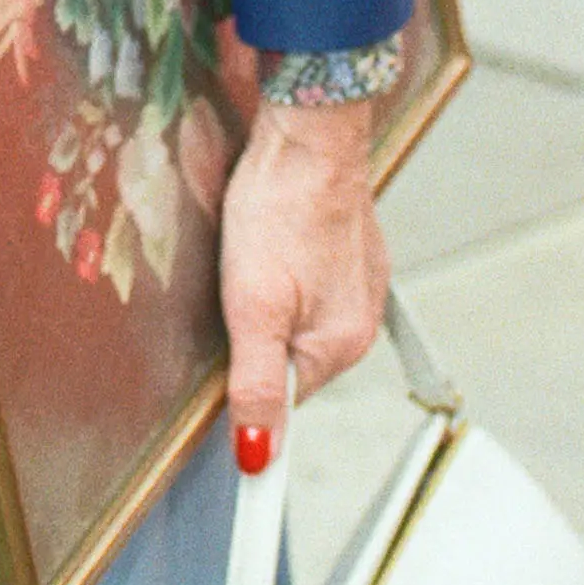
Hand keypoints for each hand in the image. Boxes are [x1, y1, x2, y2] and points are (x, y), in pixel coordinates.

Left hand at [218, 93, 388, 459]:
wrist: (307, 132)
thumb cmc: (281, 208)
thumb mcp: (254, 304)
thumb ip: (258, 381)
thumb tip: (260, 452)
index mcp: (340, 344)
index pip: (286, 404)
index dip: (252, 408)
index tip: (237, 442)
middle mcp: (356, 320)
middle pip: (285, 358)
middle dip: (251, 336)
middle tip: (226, 295)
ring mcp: (354, 282)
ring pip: (293, 316)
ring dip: (264, 299)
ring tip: (245, 260)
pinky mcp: (343, 249)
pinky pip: (303, 280)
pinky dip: (279, 269)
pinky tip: (263, 241)